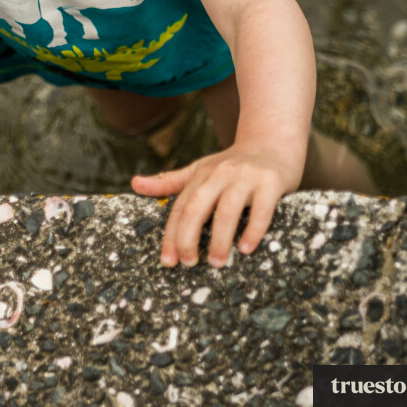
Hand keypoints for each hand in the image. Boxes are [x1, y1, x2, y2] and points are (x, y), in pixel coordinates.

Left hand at [131, 144, 302, 266]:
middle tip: (188, 263)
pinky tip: (246, 249)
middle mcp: (220, 175)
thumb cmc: (232, 164)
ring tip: (217, 263)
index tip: (167, 261)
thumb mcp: (199, 170)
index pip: (180, 207)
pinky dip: (253, 229)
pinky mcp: (270, 182)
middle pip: (197, 207)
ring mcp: (245, 178)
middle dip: (188, 237)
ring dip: (220, 239)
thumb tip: (134, 184)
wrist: (272, 142)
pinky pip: (261, 209)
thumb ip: (169, 181)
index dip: (171, 235)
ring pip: (228, 210)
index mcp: (201, 176)